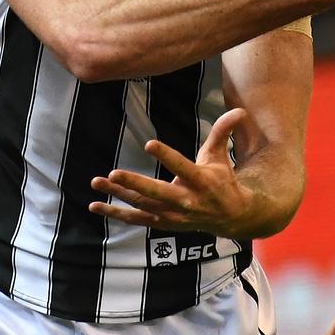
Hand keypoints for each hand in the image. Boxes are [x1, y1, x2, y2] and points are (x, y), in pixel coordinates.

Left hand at [89, 108, 254, 236]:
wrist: (231, 218)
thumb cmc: (222, 180)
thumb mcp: (221, 156)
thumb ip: (223, 132)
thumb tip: (239, 111)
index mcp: (201, 181)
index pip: (182, 167)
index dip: (166, 156)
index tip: (149, 143)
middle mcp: (185, 201)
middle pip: (156, 192)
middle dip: (134, 183)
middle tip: (112, 173)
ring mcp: (172, 215)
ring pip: (141, 205)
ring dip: (118, 195)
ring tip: (97, 182)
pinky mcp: (163, 223)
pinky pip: (136, 219)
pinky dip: (115, 213)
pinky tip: (95, 206)